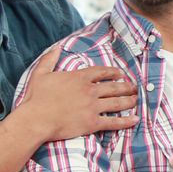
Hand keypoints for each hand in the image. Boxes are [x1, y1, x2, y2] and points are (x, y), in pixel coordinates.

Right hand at [16, 44, 138, 141]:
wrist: (35, 119)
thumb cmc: (35, 98)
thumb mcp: (40, 74)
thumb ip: (49, 60)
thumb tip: (55, 48)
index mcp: (79, 78)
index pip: (102, 72)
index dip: (113, 72)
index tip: (121, 74)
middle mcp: (90, 91)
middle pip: (114, 87)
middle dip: (127, 87)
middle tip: (135, 88)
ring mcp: (93, 107)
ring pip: (117, 103)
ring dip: (129, 101)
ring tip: (136, 100)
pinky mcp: (92, 123)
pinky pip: (114, 122)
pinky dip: (126, 121)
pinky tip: (135, 119)